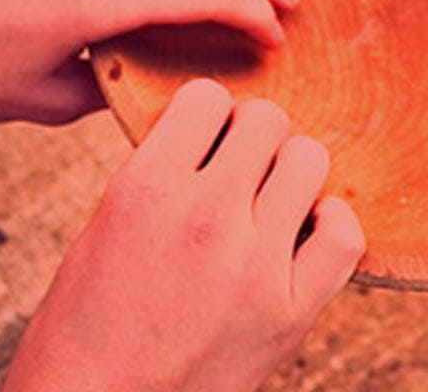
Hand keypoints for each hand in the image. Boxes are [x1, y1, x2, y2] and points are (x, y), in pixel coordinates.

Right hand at [3, 79, 365, 391]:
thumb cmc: (84, 329)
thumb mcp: (102, 229)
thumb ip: (159, 177)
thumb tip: (212, 139)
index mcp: (146, 187)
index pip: (208, 98)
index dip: (207, 116)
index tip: (203, 141)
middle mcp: (205, 216)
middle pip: (267, 120)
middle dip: (252, 138)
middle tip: (238, 171)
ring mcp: (254, 265)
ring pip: (310, 161)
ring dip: (291, 173)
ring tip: (269, 201)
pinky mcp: (289, 313)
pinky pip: (344, 235)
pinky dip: (331, 222)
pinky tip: (305, 230)